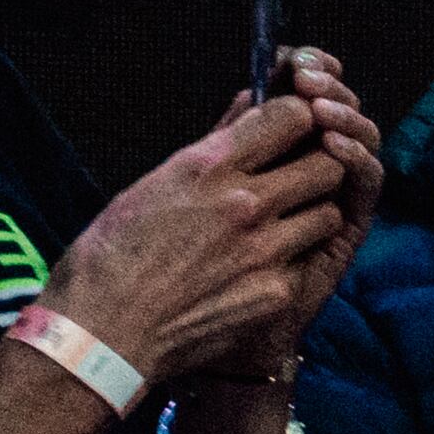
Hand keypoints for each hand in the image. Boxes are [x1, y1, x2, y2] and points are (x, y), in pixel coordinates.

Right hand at [44, 64, 390, 385]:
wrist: (105, 333)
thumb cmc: (113, 254)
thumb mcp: (156, 183)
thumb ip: (216, 144)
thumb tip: (256, 100)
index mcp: (208, 166)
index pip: (292, 117)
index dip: (300, 119)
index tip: (294, 128)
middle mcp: (244, 203)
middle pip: (327, 165)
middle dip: (319, 166)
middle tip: (299, 177)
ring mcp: (266, 250)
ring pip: (328, 214)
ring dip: (312, 214)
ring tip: (282, 224)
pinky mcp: (277, 290)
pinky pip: (307, 261)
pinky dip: (294, 259)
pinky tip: (263, 267)